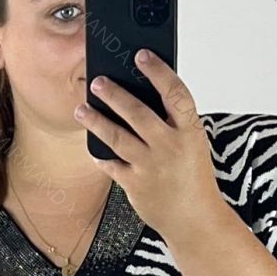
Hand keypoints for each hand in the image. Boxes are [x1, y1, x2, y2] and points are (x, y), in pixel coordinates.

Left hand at [75, 49, 223, 244]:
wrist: (195, 219)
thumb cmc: (194, 178)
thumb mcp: (193, 145)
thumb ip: (172, 123)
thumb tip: (140, 95)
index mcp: (189, 132)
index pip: (174, 93)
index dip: (158, 71)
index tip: (141, 55)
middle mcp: (170, 147)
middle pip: (137, 112)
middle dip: (114, 94)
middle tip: (97, 81)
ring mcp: (151, 167)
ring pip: (116, 137)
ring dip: (95, 120)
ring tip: (81, 109)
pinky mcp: (135, 185)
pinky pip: (111, 164)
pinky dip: (100, 155)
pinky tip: (93, 146)